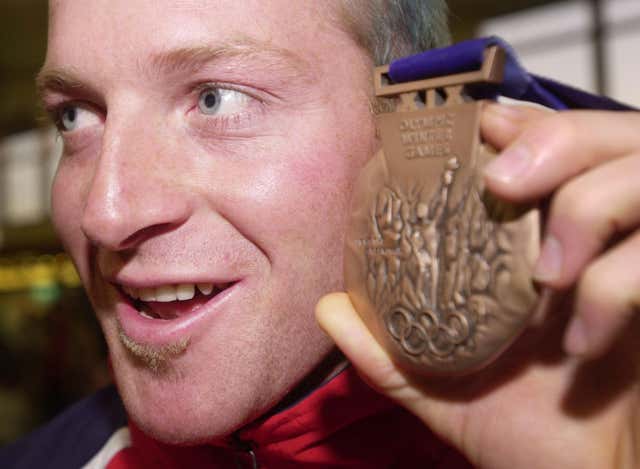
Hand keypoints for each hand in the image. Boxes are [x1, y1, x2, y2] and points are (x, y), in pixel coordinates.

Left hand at [316, 103, 639, 468]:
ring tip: (545, 272)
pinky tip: (580, 344)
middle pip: (609, 135)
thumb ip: (387, 348)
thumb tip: (329, 308)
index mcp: (549, 242)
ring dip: (588, 202)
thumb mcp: (444, 385)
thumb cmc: (528, 432)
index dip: (521, 124)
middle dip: (555, 139)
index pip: (552, 144)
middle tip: (502, 180)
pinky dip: (615, 285)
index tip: (478, 126)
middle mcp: (609, 237)